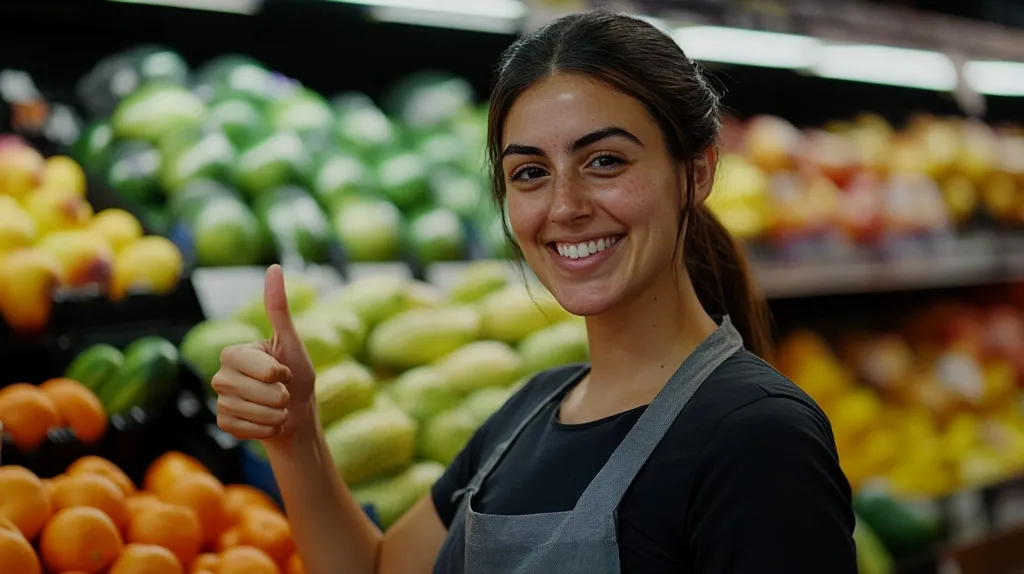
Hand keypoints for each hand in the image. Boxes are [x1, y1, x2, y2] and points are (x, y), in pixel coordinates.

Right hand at [213, 264, 316, 442]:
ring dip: (274, 414)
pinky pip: (243, 428)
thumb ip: (279, 308)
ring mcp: (220, 400)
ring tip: (279, 408)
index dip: (277, 373)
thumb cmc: (297, 375)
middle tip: (284, 392)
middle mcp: (220, 374)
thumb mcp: (292, 342)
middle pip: (252, 390)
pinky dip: (265, 428)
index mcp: (233, 352)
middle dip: (279, 396)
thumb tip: (274, 267)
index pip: (254, 366)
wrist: (297, 413)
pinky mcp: (223, 423)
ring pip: (248, 411)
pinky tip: (269, 423)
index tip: (285, 371)